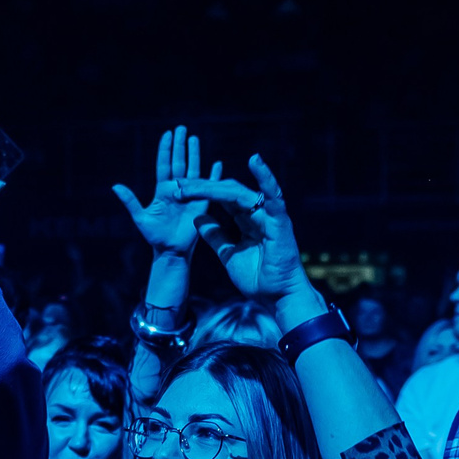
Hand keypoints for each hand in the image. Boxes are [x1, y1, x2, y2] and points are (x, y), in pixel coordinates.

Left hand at [112, 126, 214, 258]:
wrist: (171, 250)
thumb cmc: (154, 236)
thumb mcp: (140, 217)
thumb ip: (130, 201)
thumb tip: (115, 186)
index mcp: (163, 190)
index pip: (164, 164)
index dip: (165, 149)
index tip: (167, 133)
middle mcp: (177, 189)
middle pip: (179, 162)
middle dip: (180, 145)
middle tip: (182, 128)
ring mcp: (190, 195)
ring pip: (194, 170)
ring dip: (195, 154)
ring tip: (194, 138)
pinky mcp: (202, 203)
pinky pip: (209, 186)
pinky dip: (213, 175)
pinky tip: (216, 164)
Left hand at [179, 154, 307, 307]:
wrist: (277, 297)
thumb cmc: (258, 278)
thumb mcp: (228, 254)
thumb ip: (216, 236)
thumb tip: (198, 219)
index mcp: (246, 221)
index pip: (221, 199)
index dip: (200, 193)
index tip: (178, 191)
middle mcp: (257, 214)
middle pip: (227, 192)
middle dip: (202, 188)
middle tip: (179, 186)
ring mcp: (269, 216)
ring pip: (241, 193)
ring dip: (216, 187)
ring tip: (195, 184)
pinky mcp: (280, 221)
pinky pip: (274, 196)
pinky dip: (266, 177)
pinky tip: (255, 161)